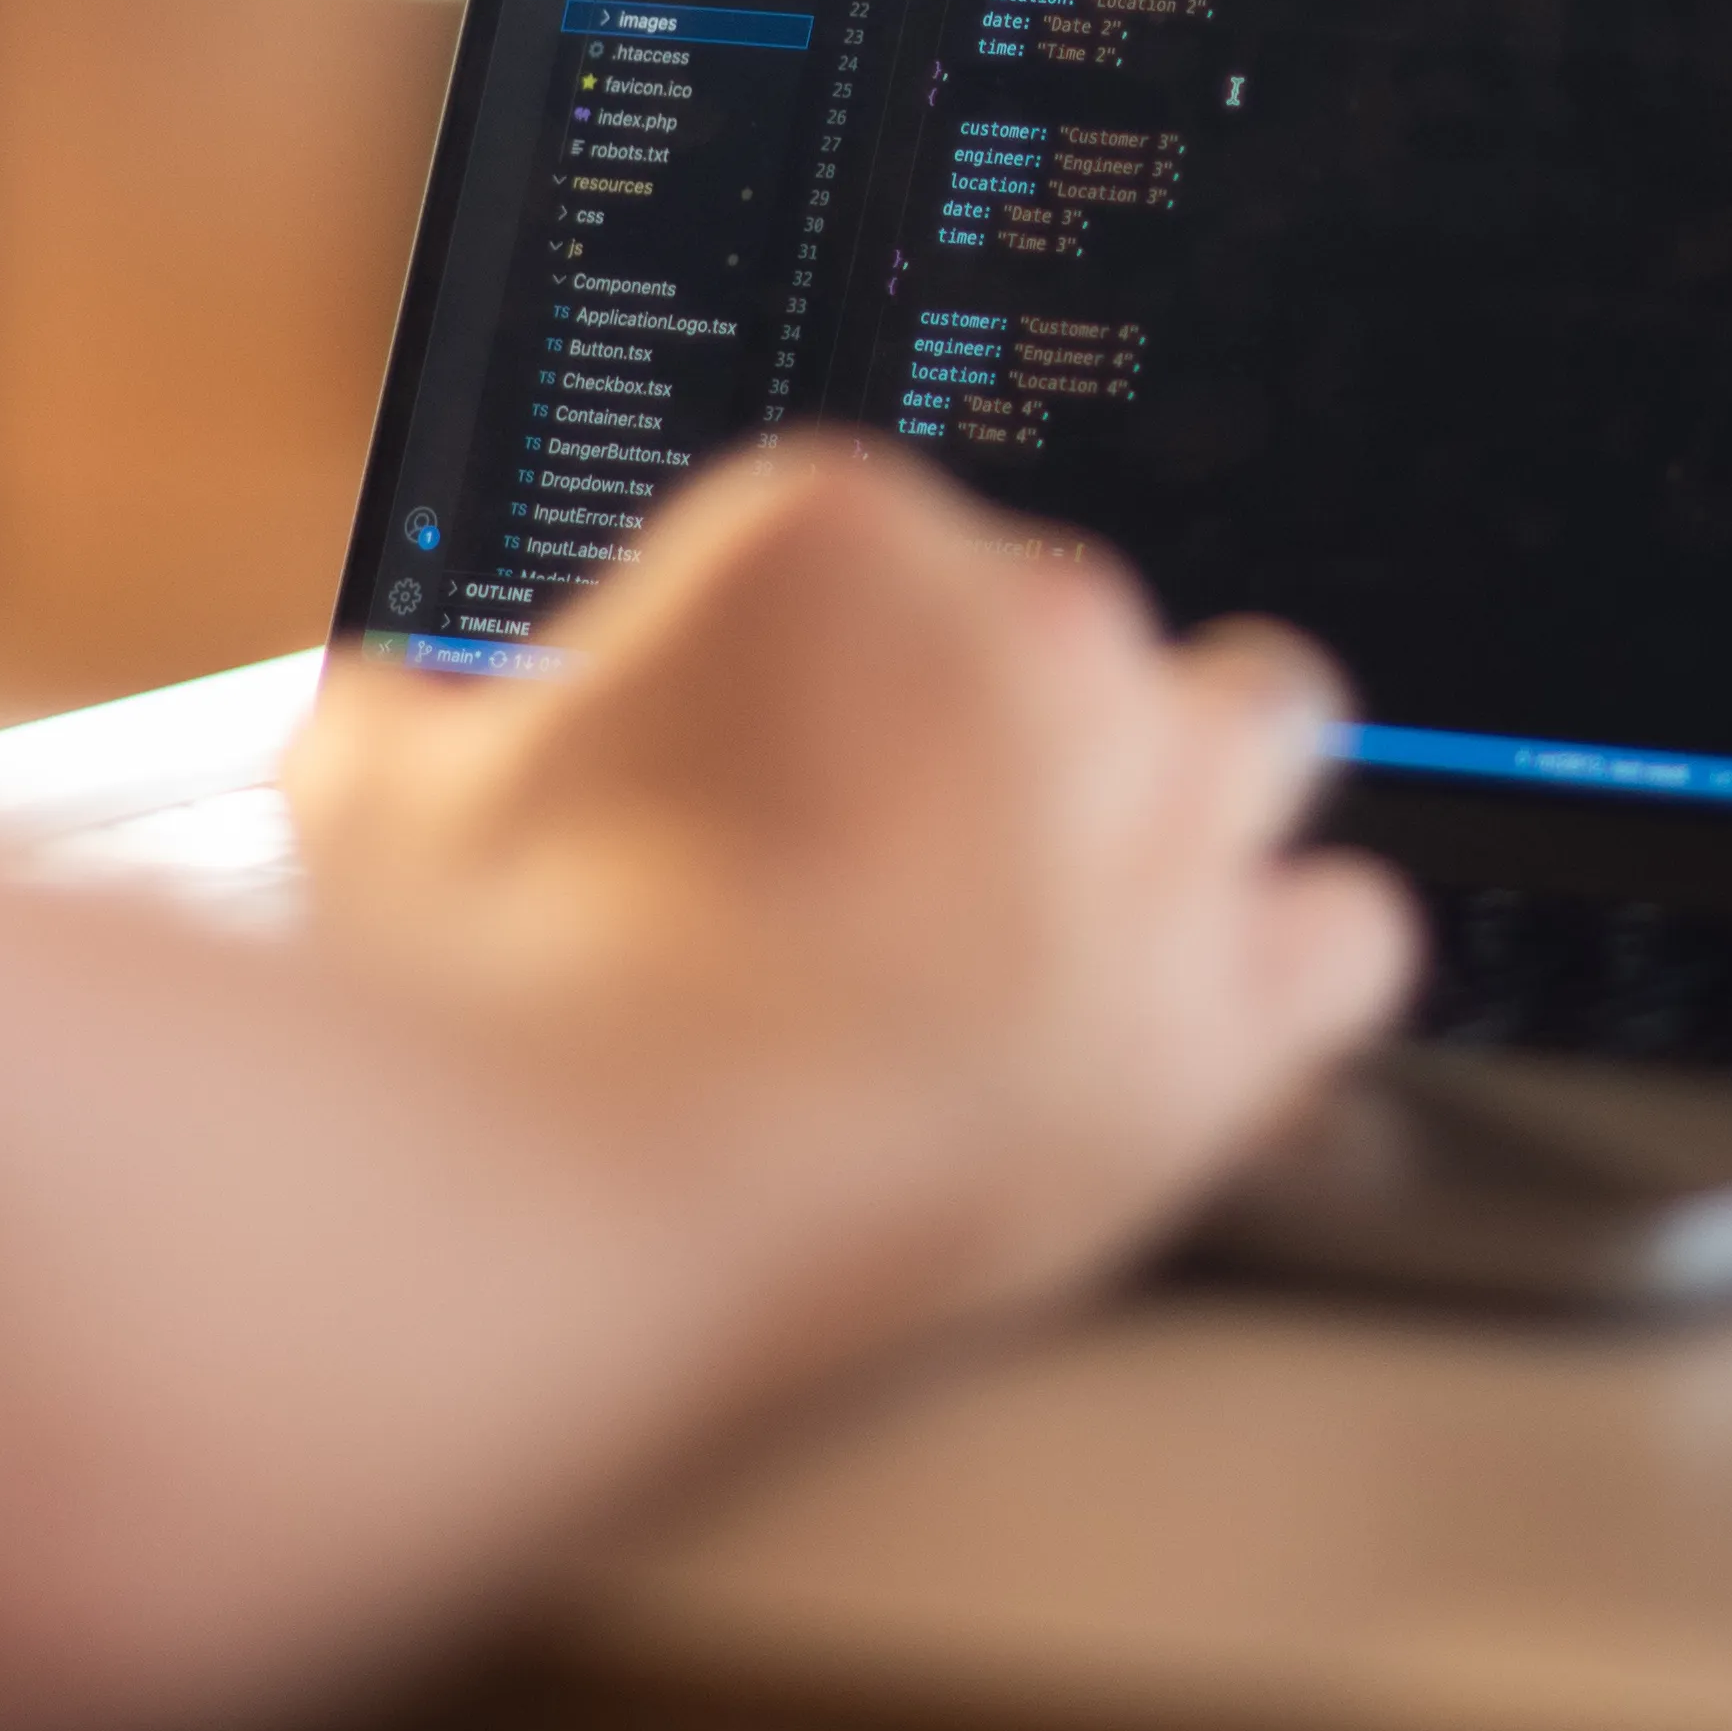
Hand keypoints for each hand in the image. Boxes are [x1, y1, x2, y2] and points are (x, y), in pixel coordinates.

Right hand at [288, 440, 1412, 1354]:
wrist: (595, 1197)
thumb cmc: (505, 985)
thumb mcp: (386, 783)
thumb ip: (413, 709)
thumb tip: (388, 714)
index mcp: (837, 533)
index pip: (848, 542)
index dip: (775, 658)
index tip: (724, 754)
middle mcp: (1032, 629)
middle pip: (1053, 613)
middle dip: (980, 707)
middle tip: (869, 836)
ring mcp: (1157, 810)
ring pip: (1255, 717)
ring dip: (1182, 779)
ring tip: (1077, 881)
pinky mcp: (1236, 1003)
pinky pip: (1345, 929)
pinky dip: (1276, 962)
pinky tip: (1184, 1009)